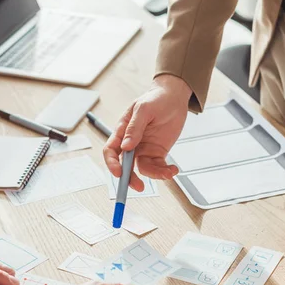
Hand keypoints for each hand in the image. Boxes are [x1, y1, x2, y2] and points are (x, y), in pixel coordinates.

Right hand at [103, 74, 190, 190]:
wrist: (174, 97)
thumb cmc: (155, 98)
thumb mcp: (144, 109)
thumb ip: (134, 128)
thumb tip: (126, 146)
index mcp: (122, 131)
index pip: (111, 150)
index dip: (112, 163)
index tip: (119, 173)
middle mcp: (131, 143)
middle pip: (125, 165)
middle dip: (130, 178)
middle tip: (139, 186)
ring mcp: (144, 148)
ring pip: (143, 168)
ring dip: (154, 175)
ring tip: (167, 173)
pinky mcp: (157, 152)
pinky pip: (158, 167)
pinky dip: (164, 171)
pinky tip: (173, 169)